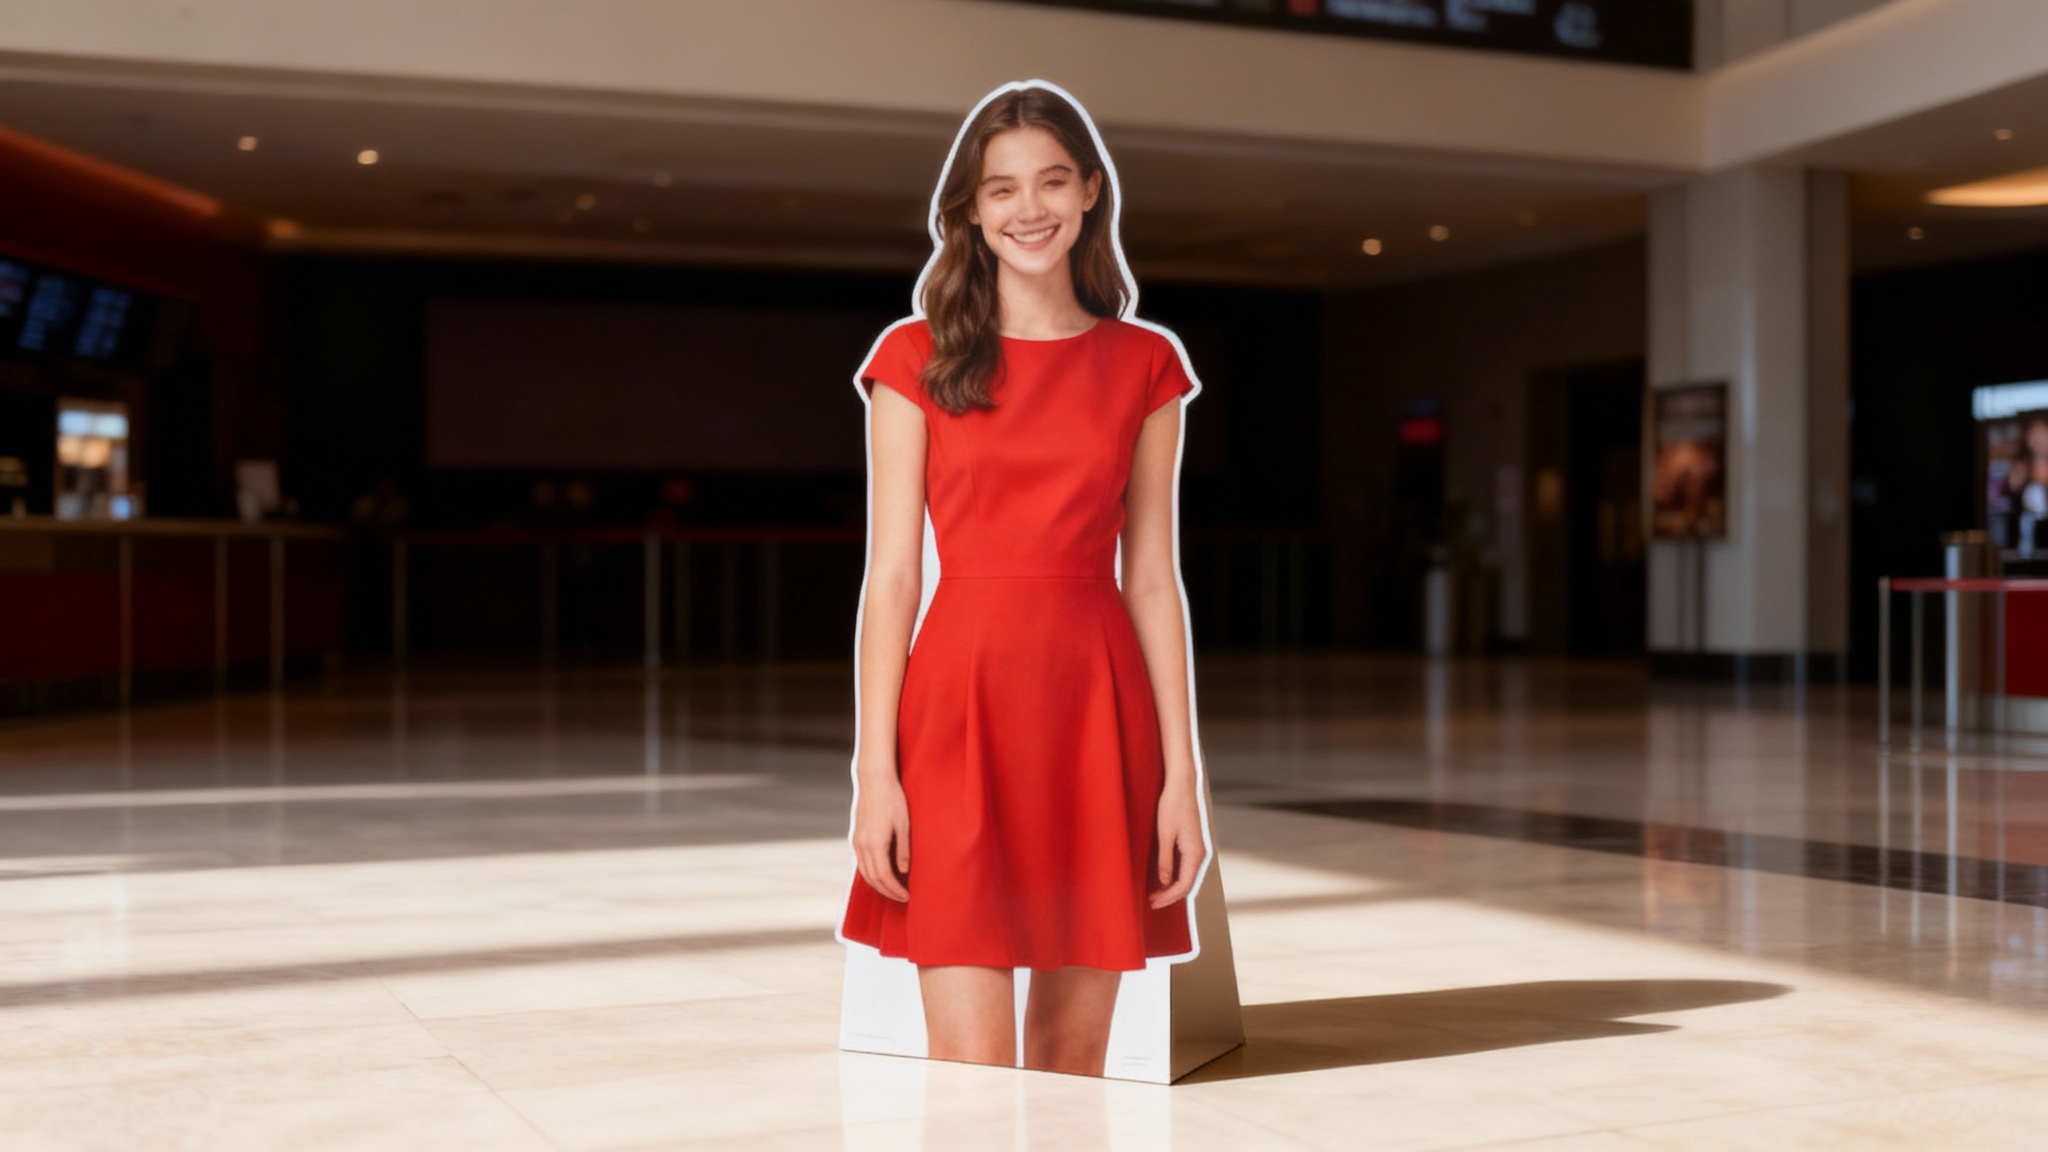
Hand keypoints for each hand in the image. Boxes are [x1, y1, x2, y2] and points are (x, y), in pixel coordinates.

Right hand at [853, 773, 910, 902]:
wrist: (873, 780)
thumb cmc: (892, 799)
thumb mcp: (903, 825)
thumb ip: (903, 850)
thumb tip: (904, 872)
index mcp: (875, 844)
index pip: (884, 877)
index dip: (895, 890)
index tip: (907, 896)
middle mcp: (861, 846)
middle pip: (872, 879)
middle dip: (887, 892)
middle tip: (902, 897)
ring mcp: (856, 842)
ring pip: (864, 873)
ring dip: (878, 885)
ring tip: (894, 889)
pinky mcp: (855, 837)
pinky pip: (861, 863)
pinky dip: (871, 873)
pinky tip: (882, 874)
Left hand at [1150, 778, 1204, 908]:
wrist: (1182, 785)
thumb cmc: (1173, 806)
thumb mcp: (1165, 835)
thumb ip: (1165, 861)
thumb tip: (1165, 882)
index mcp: (1195, 854)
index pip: (1184, 886)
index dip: (1168, 897)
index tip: (1153, 902)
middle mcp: (1200, 853)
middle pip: (1188, 884)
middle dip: (1170, 896)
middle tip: (1152, 902)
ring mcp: (1198, 848)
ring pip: (1188, 876)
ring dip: (1172, 887)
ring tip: (1155, 893)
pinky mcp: (1193, 843)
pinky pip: (1186, 866)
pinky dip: (1175, 876)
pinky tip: (1163, 878)